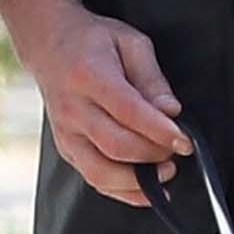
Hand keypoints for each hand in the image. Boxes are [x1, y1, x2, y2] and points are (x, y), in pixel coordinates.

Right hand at [17, 0, 189, 209]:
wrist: (48, 44)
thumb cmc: (93, 41)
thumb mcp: (130, 43)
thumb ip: (152, 78)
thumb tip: (171, 111)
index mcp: (89, 77)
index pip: (128, 112)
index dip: (160, 131)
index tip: (184, 141)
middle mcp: (73, 109)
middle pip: (116, 146)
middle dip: (154, 155)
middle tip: (176, 151)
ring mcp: (66, 133)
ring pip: (102, 172)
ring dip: (138, 181)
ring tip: (165, 171)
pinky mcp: (66, 148)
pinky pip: (94, 179)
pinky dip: (123, 191)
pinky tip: (146, 189)